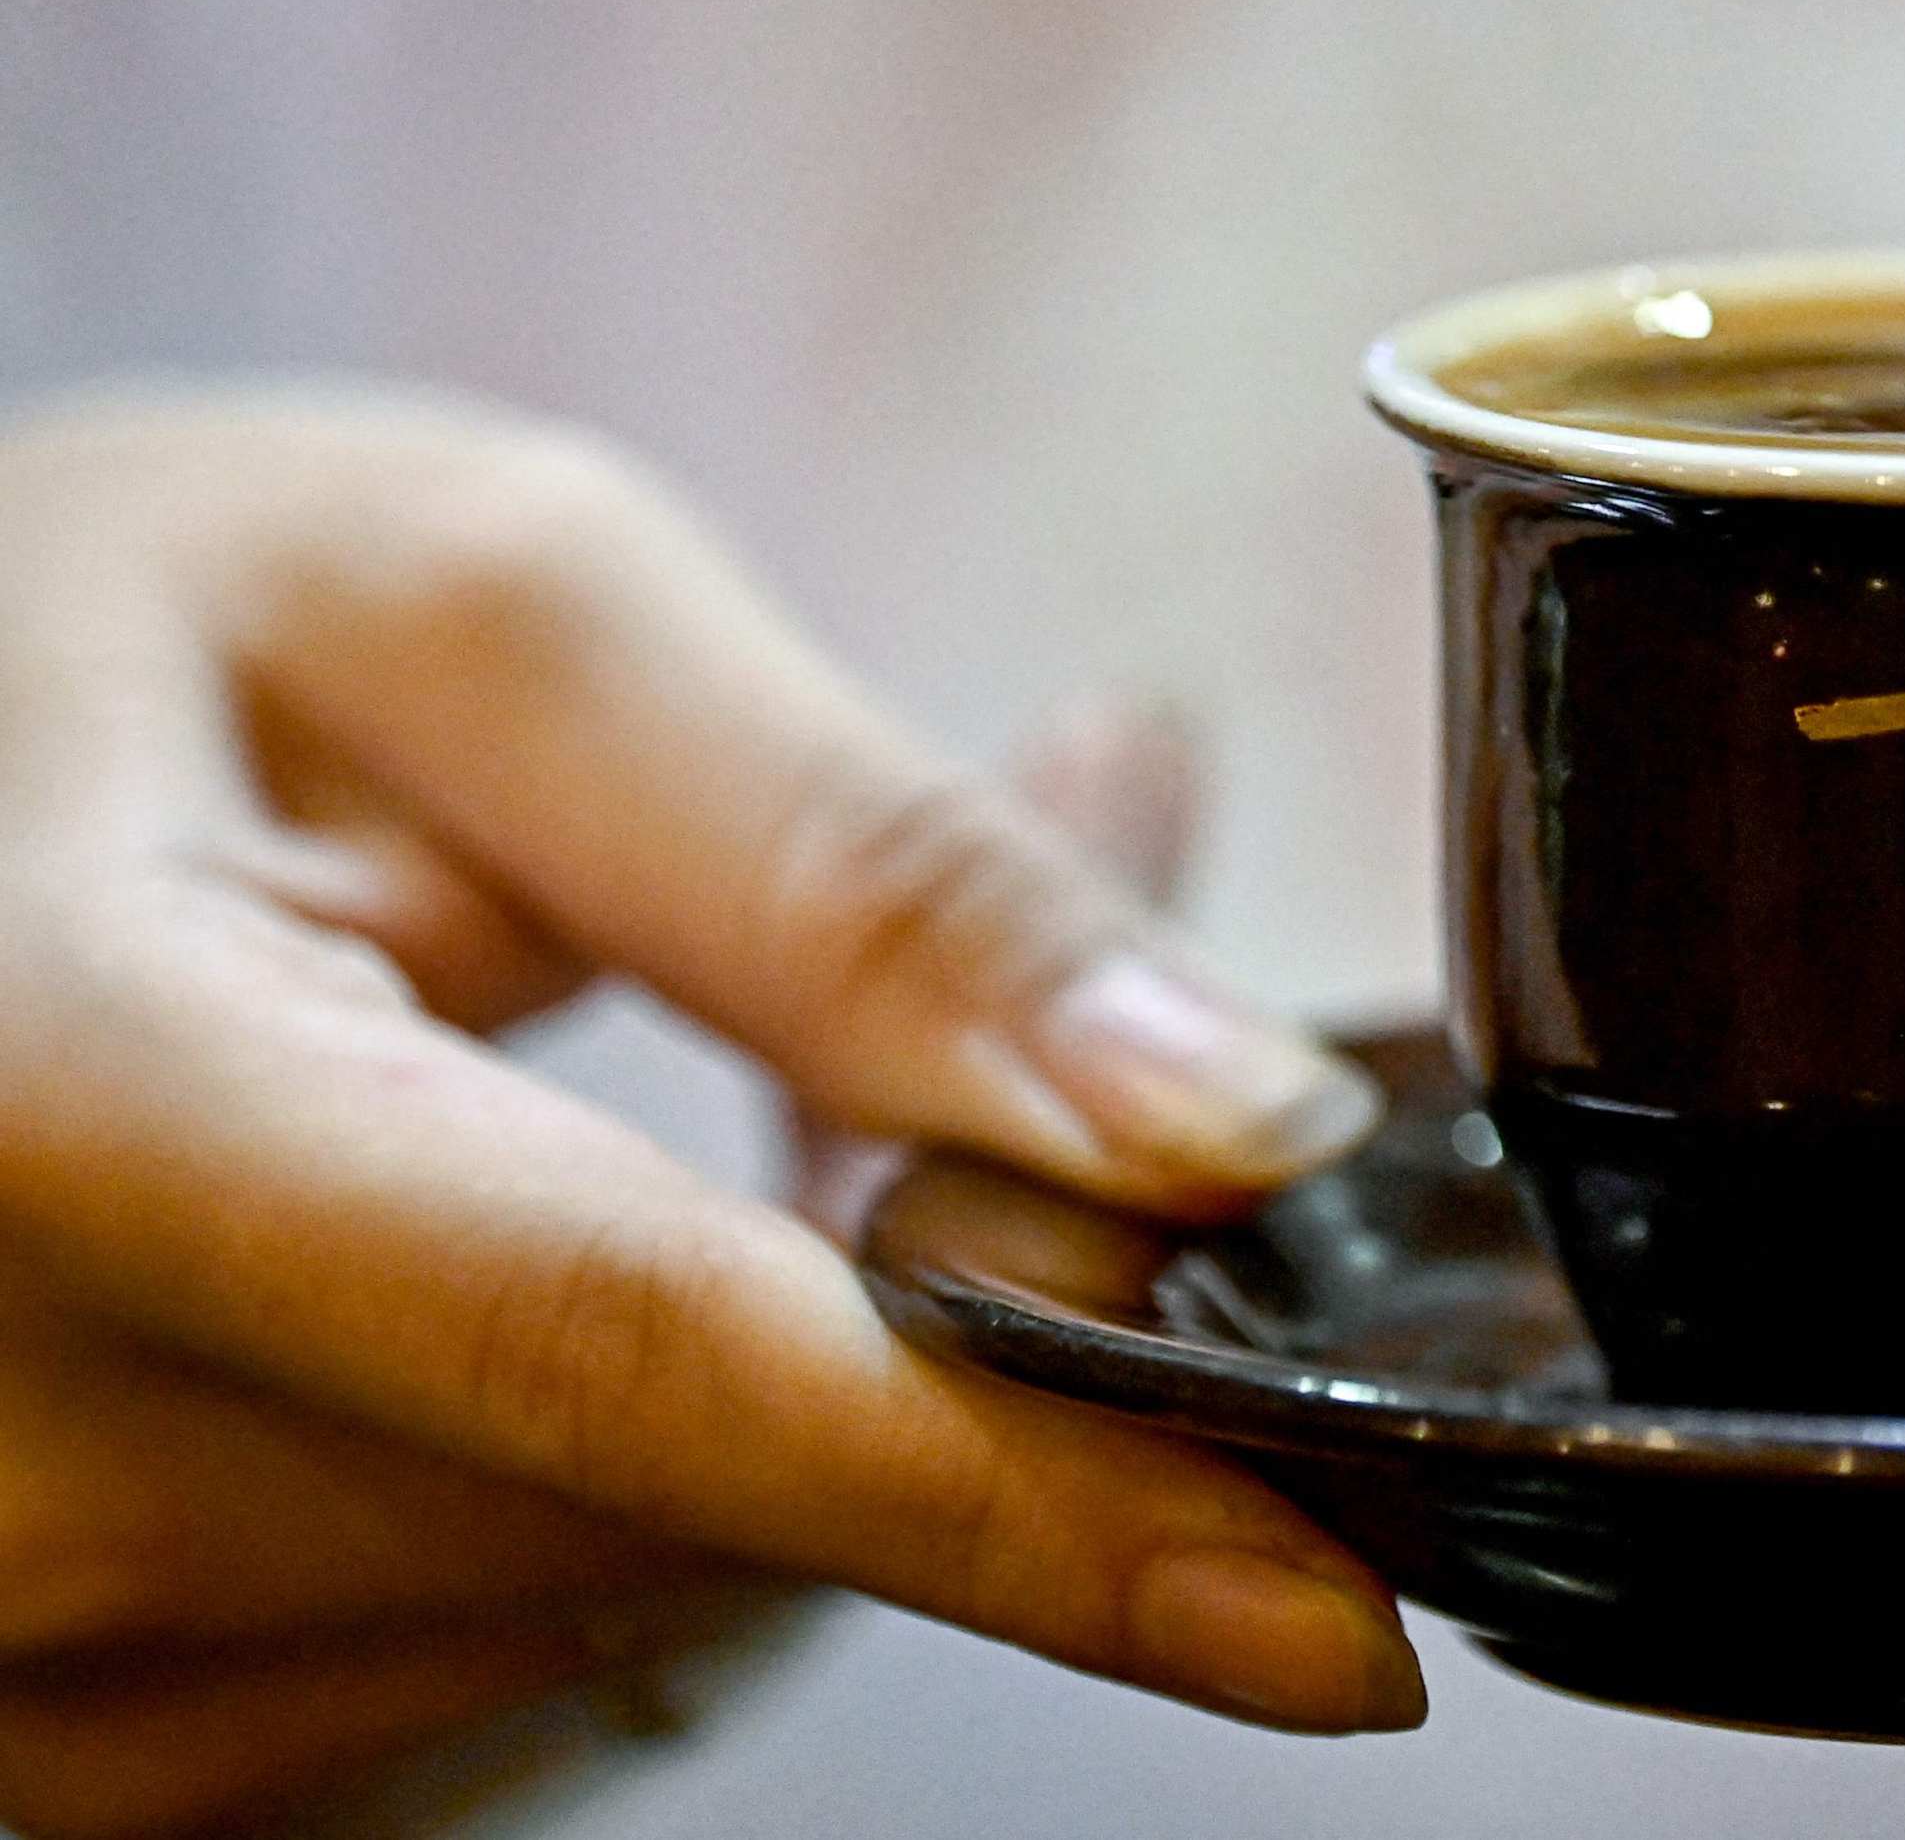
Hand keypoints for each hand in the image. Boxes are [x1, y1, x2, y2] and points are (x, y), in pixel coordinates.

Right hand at [0, 392, 1416, 1838]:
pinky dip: (669, 1473)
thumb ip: (853, 866)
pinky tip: (643, 1255)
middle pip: (692, 1498)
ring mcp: (22, 1656)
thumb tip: (1225, 1125)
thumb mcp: (472, 612)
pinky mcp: (91, 1732)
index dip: (1030, 1496)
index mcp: (68, 1104)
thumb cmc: (86, 648)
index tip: (1337, 1620)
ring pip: (644, 1598)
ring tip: (780, 1082)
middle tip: (1045, 1038)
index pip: (627, 1359)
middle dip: (973, 1304)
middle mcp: (5, 1457)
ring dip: (827, 1381)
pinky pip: (517, 1650)